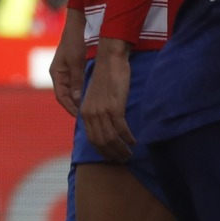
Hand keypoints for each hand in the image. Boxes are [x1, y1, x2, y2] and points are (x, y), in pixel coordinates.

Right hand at [49, 8, 86, 116]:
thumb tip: (76, 99)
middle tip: (88, 117)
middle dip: (76, 106)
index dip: (70, 107)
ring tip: (93, 110)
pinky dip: (86, 90)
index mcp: (57, 73)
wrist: (80, 23)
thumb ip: (76, 79)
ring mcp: (68, 70)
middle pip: (67, 95)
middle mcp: (61, 74)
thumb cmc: (76, 40)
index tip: (80, 117)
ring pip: (74, 90)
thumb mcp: (76, 60)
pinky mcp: (78, 66)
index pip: (61, 97)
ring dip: (81, 99)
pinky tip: (96, 95)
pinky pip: (80, 82)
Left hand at [79, 39, 136, 162]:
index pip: (92, 140)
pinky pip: (121, 128)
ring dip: (121, 149)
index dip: (103, 151)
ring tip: (129, 154)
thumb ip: (97, 110)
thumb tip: (104, 123)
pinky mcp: (114, 107)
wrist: (110, 61)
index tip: (112, 157)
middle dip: (112, 154)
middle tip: (123, 159)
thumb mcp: (97, 96)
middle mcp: (91, 115)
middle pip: (101, 142)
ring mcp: (102, 112)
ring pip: (110, 138)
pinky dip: (127, 138)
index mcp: (85, 113)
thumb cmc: (107, 76)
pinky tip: (134, 141)